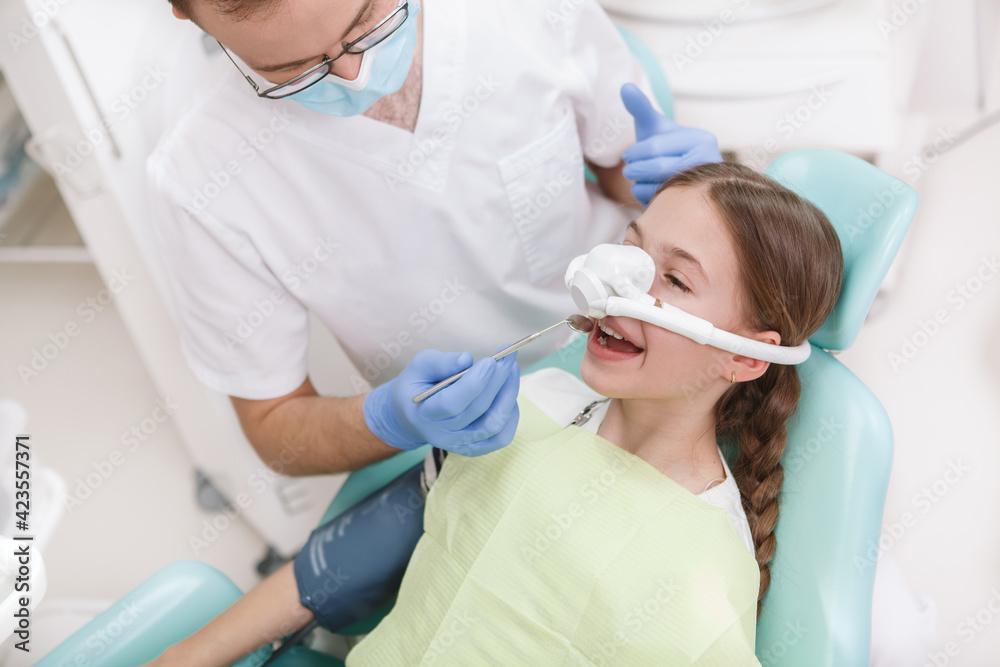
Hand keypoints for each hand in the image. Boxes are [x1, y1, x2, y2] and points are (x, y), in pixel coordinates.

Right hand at [363, 349, 519, 455]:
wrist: (411, 416)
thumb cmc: (417, 385)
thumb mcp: (420, 366)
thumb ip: (442, 362)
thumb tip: (467, 359)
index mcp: (424, 413)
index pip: (452, 403)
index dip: (474, 383)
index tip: (491, 361)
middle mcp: (442, 434)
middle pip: (478, 410)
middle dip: (498, 380)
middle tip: (508, 357)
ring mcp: (459, 444)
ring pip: (494, 425)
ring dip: (508, 395)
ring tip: (511, 370)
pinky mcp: (475, 448)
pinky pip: (501, 437)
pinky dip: (511, 415)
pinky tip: (509, 393)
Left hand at [620, 83, 721, 206]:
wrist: (678, 176)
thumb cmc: (665, 148)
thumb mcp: (653, 127)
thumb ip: (641, 107)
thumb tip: (624, 86)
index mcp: (702, 139)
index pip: (657, 147)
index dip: (636, 153)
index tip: (627, 156)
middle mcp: (709, 163)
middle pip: (660, 167)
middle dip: (637, 169)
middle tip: (629, 170)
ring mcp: (704, 186)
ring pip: (661, 187)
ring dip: (641, 184)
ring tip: (637, 179)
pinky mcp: (694, 204)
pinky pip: (663, 203)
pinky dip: (648, 198)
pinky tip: (647, 191)